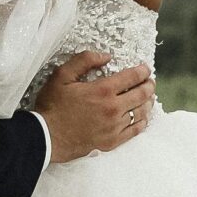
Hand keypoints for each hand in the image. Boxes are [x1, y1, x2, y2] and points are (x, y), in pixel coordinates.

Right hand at [36, 53, 153, 160]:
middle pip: (141, 94)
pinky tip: (143, 117)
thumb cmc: (53, 106)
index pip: (132, 77)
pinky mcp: (112, 141)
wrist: (46, 137)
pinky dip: (142, 121)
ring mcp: (114, 126)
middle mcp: (113, 108)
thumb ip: (84, 60)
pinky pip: (135, 130)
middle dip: (149, 85)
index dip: (142, 71)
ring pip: (141, 112)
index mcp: (102, 90)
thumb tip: (105, 56)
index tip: (145, 69)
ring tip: (149, 97)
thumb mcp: (62, 75)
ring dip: (148, 102)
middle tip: (150, 81)